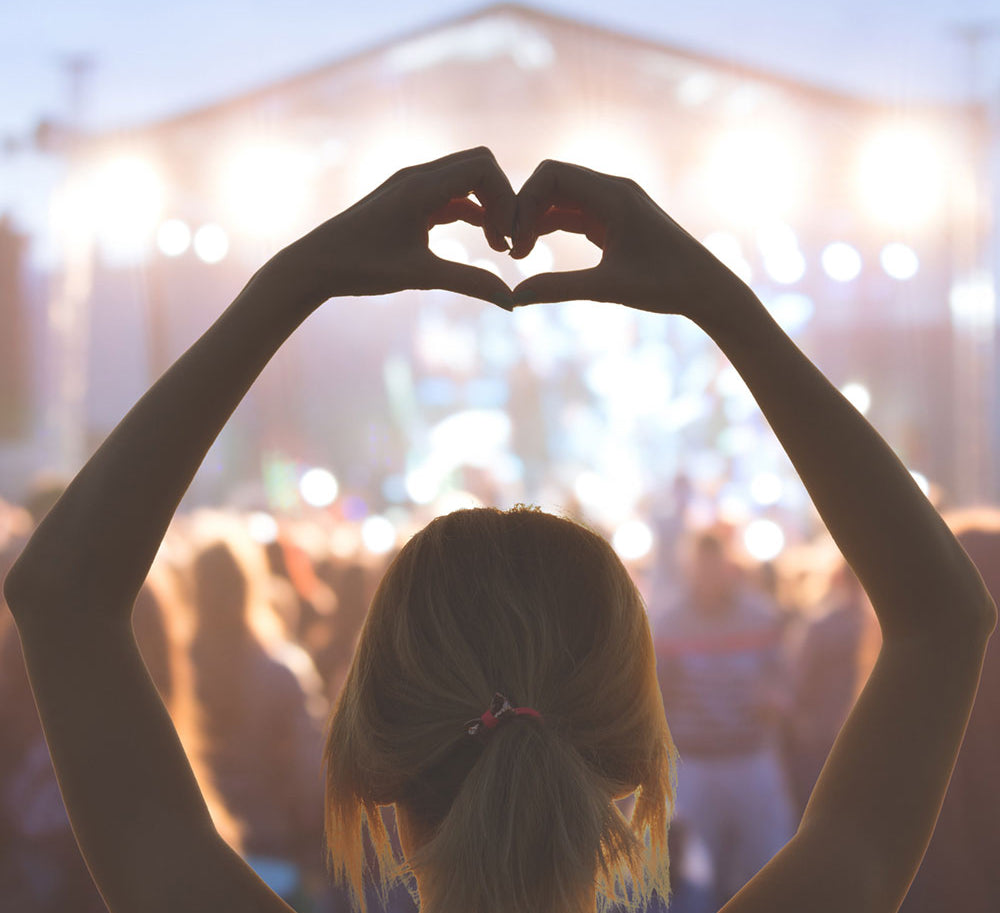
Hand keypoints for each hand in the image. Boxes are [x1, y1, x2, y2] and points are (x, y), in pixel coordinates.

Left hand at [280, 147, 515, 308]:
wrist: (316, 264)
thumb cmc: (361, 267)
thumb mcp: (420, 276)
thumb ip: (469, 282)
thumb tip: (511, 302)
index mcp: (420, 186)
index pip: (484, 168)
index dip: (506, 200)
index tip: (506, 240)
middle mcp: (418, 175)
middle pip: (481, 164)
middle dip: (502, 199)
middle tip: (507, 240)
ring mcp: (413, 184)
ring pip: (468, 178)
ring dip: (489, 206)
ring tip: (498, 246)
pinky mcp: (410, 199)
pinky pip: (453, 194)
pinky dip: (473, 212)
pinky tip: (483, 241)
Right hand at [510, 159, 750, 320]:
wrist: (705, 289)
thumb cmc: (665, 286)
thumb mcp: (607, 289)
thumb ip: (558, 288)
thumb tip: (515, 297)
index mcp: (614, 195)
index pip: (552, 174)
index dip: (524, 201)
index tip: (515, 241)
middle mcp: (613, 189)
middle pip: (552, 181)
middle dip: (525, 209)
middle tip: (510, 249)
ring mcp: (613, 202)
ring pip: (560, 197)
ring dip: (536, 219)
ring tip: (519, 254)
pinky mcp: (613, 218)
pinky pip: (572, 212)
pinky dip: (550, 226)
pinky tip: (534, 251)